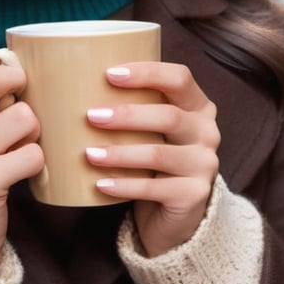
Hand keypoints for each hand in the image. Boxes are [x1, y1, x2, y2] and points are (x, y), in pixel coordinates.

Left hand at [85, 62, 219, 256]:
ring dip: (120, 153)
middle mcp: (207, 132)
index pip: (179, 78)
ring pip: (159, 154)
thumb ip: (133, 106)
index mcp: (198, 106)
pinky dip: (124, 185)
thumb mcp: (152, 129)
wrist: (177, 210)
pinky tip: (100, 184)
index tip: (109, 74)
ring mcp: (205, 165)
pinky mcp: (194, 195)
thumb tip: (76, 82)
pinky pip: (154, 188)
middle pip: (168, 116)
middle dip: (127, 115)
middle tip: (91, 116)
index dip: (146, 73)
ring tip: (89, 154)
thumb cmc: (154, 160)